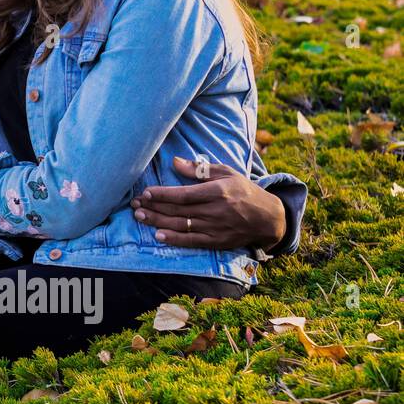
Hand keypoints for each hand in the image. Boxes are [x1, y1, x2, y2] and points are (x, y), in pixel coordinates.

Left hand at [131, 155, 286, 250]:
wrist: (268, 218)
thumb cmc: (244, 190)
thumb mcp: (226, 173)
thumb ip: (199, 169)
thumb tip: (175, 162)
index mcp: (217, 191)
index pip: (184, 194)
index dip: (163, 194)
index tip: (145, 193)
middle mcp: (216, 211)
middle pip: (178, 210)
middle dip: (154, 207)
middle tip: (135, 205)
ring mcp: (216, 228)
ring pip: (181, 225)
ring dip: (158, 221)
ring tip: (139, 216)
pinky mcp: (217, 241)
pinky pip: (192, 241)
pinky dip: (175, 239)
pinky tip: (158, 235)